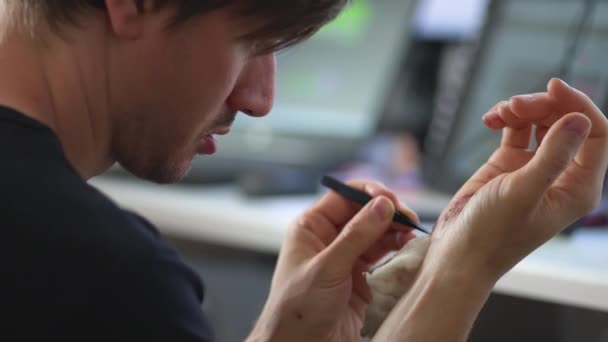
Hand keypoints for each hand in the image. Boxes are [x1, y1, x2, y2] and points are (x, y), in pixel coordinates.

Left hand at [247, 180, 417, 341]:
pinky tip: (407, 247)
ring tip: (411, 233)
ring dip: (395, 230)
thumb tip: (381, 205)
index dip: (369, 193)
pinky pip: (381, 256)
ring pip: (376, 233)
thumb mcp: (327, 268)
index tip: (392, 200)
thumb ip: (356, 235)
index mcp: (311, 227)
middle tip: (408, 219)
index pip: (344, 196)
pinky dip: (396, 250)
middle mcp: (328, 238)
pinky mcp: (359, 277)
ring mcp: (345, 257)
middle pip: (364, 212)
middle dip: (387, 212)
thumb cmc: (297, 310)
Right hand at [429, 78, 607, 279]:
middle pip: (567, 121)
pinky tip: (490, 119)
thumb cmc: (492, 234)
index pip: (597, 134)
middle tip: (515, 105)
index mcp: (579, 187)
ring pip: (542, 121)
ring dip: (523, 109)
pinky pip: (517, 129)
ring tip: (499, 112)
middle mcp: (562, 174)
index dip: (579, 106)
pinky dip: (505, 118)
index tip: (553, 87)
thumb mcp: (523, 193)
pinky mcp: (509, 163)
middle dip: (544, 105)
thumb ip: (553, 156)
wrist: (458, 253)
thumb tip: (579, 118)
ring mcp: (534, 167)